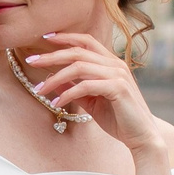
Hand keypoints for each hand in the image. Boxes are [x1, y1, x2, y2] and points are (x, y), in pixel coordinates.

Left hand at [25, 31, 161, 151]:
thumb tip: (54, 80)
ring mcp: (118, 75)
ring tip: (39, 90)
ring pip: (79, 67)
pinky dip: (68, 93)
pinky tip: (56, 103)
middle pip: (78, 52)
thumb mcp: (92, 101)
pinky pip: (86, 86)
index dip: (65, 37)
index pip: (86, 41)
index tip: (44, 39)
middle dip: (52, 56)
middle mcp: (115, 64)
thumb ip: (76, 88)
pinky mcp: (118, 88)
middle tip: (31, 62)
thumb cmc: (118, 119)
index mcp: (111, 63)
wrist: (142, 137)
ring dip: (55, 78)